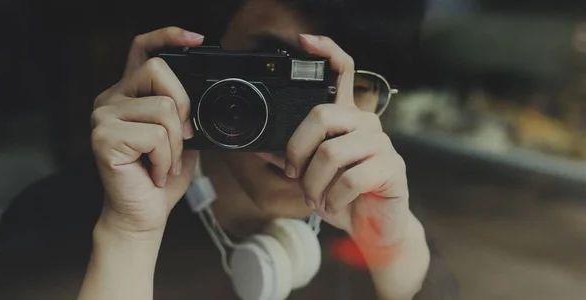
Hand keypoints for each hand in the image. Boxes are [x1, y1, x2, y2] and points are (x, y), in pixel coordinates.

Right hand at [90, 27, 203, 235]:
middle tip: (180, 141)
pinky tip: (155, 173)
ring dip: (176, 144)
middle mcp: (111, 100)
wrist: (142, 215)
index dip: (167, 37)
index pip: (142, 50)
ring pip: (163, 107)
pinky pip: (155, 135)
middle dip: (183, 108)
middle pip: (158, 70)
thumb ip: (184, 114)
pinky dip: (166, 159)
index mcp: (128, 95)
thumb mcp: (180, 139)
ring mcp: (103, 117)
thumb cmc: (159, 179)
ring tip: (165, 164)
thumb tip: (201, 99)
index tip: (195, 40)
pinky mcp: (104, 137)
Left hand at [286, 34, 411, 259]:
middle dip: (297, 151)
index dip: (326, 51)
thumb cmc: (344, 197)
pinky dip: (332, 199)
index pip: (342, 72)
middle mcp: (366, 123)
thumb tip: (261, 147)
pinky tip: (334, 206)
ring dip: (313, 184)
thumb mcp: (312, 177)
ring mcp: (381, 143)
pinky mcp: (391, 167)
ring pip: (330, 152)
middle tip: (295, 175)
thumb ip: (292, 159)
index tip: (304, 41)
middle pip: (321, 114)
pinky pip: (349, 179)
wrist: (375, 229)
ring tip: (317, 199)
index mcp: (347, 119)